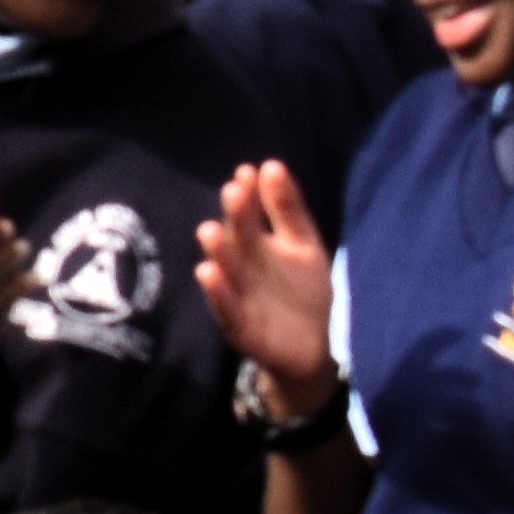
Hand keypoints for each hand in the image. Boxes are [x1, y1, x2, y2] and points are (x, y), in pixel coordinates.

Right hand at [193, 162, 335, 403]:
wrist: (307, 349)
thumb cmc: (302, 292)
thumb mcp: (303, 245)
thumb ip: (288, 209)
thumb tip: (270, 164)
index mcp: (259, 243)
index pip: (252, 213)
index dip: (250, 194)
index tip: (247, 171)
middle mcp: (244, 265)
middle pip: (239, 237)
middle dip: (236, 217)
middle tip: (233, 191)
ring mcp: (239, 293)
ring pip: (227, 269)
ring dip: (218, 251)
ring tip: (210, 230)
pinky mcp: (238, 324)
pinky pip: (225, 306)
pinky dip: (217, 291)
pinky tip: (206, 272)